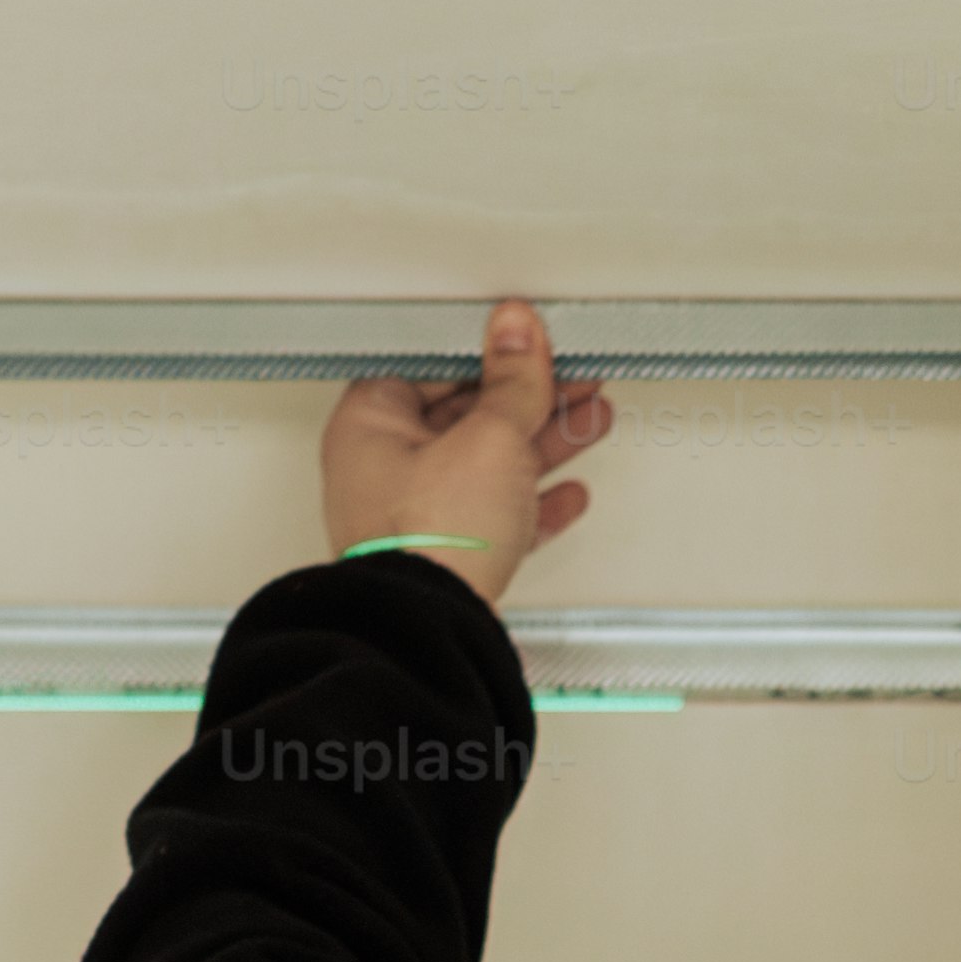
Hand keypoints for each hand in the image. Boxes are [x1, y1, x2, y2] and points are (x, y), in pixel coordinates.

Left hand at [321, 300, 612, 600]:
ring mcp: (413, 517)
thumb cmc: (432, 538)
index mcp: (370, 422)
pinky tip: (566, 495)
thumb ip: (513, 382)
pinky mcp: (445, 558)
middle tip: (572, 380)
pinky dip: (533, 504)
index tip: (530, 344)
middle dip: (528, 398)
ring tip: (589, 422)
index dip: (489, 351)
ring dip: (542, 444)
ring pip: (486, 466)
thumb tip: (517, 332)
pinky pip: (495, 518)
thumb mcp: (489, 436)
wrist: (434, 629)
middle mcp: (383, 469)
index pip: (433, 365)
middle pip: (465, 415)